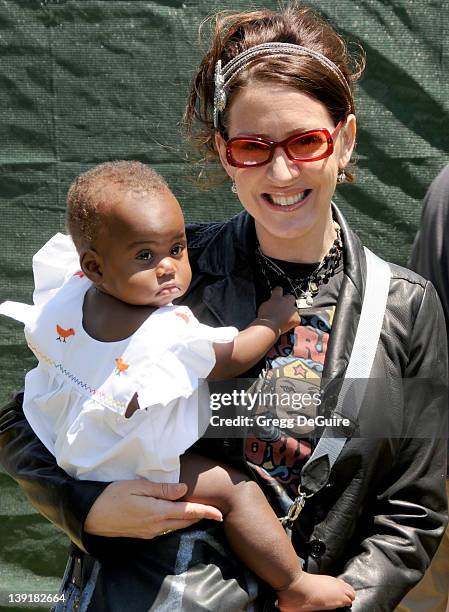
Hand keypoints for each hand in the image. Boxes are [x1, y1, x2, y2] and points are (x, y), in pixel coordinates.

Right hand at [84, 480, 222, 538]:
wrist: (92, 516)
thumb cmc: (112, 496)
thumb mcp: (137, 486)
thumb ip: (162, 489)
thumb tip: (183, 490)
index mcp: (157, 512)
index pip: (188, 512)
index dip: (206, 512)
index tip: (220, 513)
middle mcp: (157, 525)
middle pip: (185, 522)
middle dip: (201, 516)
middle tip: (215, 511)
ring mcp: (150, 532)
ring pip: (176, 526)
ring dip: (190, 519)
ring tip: (201, 511)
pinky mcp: (144, 534)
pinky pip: (166, 528)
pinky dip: (177, 521)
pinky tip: (178, 513)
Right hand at [257, 286, 299, 334]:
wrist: (269, 327)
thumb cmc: (264, 318)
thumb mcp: (264, 306)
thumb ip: (270, 302)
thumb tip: (271, 302)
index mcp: (277, 298)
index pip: (279, 289)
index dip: (278, 291)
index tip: (278, 293)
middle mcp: (286, 302)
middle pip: (290, 297)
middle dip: (288, 301)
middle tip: (283, 308)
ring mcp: (292, 310)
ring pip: (294, 309)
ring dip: (291, 312)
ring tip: (284, 318)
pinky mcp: (297, 318)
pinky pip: (297, 318)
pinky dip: (294, 321)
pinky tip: (287, 324)